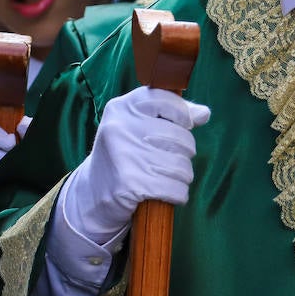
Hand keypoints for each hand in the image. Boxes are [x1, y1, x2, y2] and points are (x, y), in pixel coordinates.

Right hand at [58, 87, 210, 246]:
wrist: (90, 195)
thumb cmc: (123, 156)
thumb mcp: (138, 128)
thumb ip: (171, 117)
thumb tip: (204, 113)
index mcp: (122, 107)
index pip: (166, 100)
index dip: (183, 115)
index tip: (183, 126)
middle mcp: (120, 127)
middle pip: (181, 138)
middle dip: (184, 154)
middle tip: (171, 161)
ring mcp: (124, 155)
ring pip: (181, 166)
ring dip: (182, 177)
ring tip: (169, 179)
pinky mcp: (130, 183)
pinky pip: (175, 188)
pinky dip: (178, 194)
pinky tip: (169, 194)